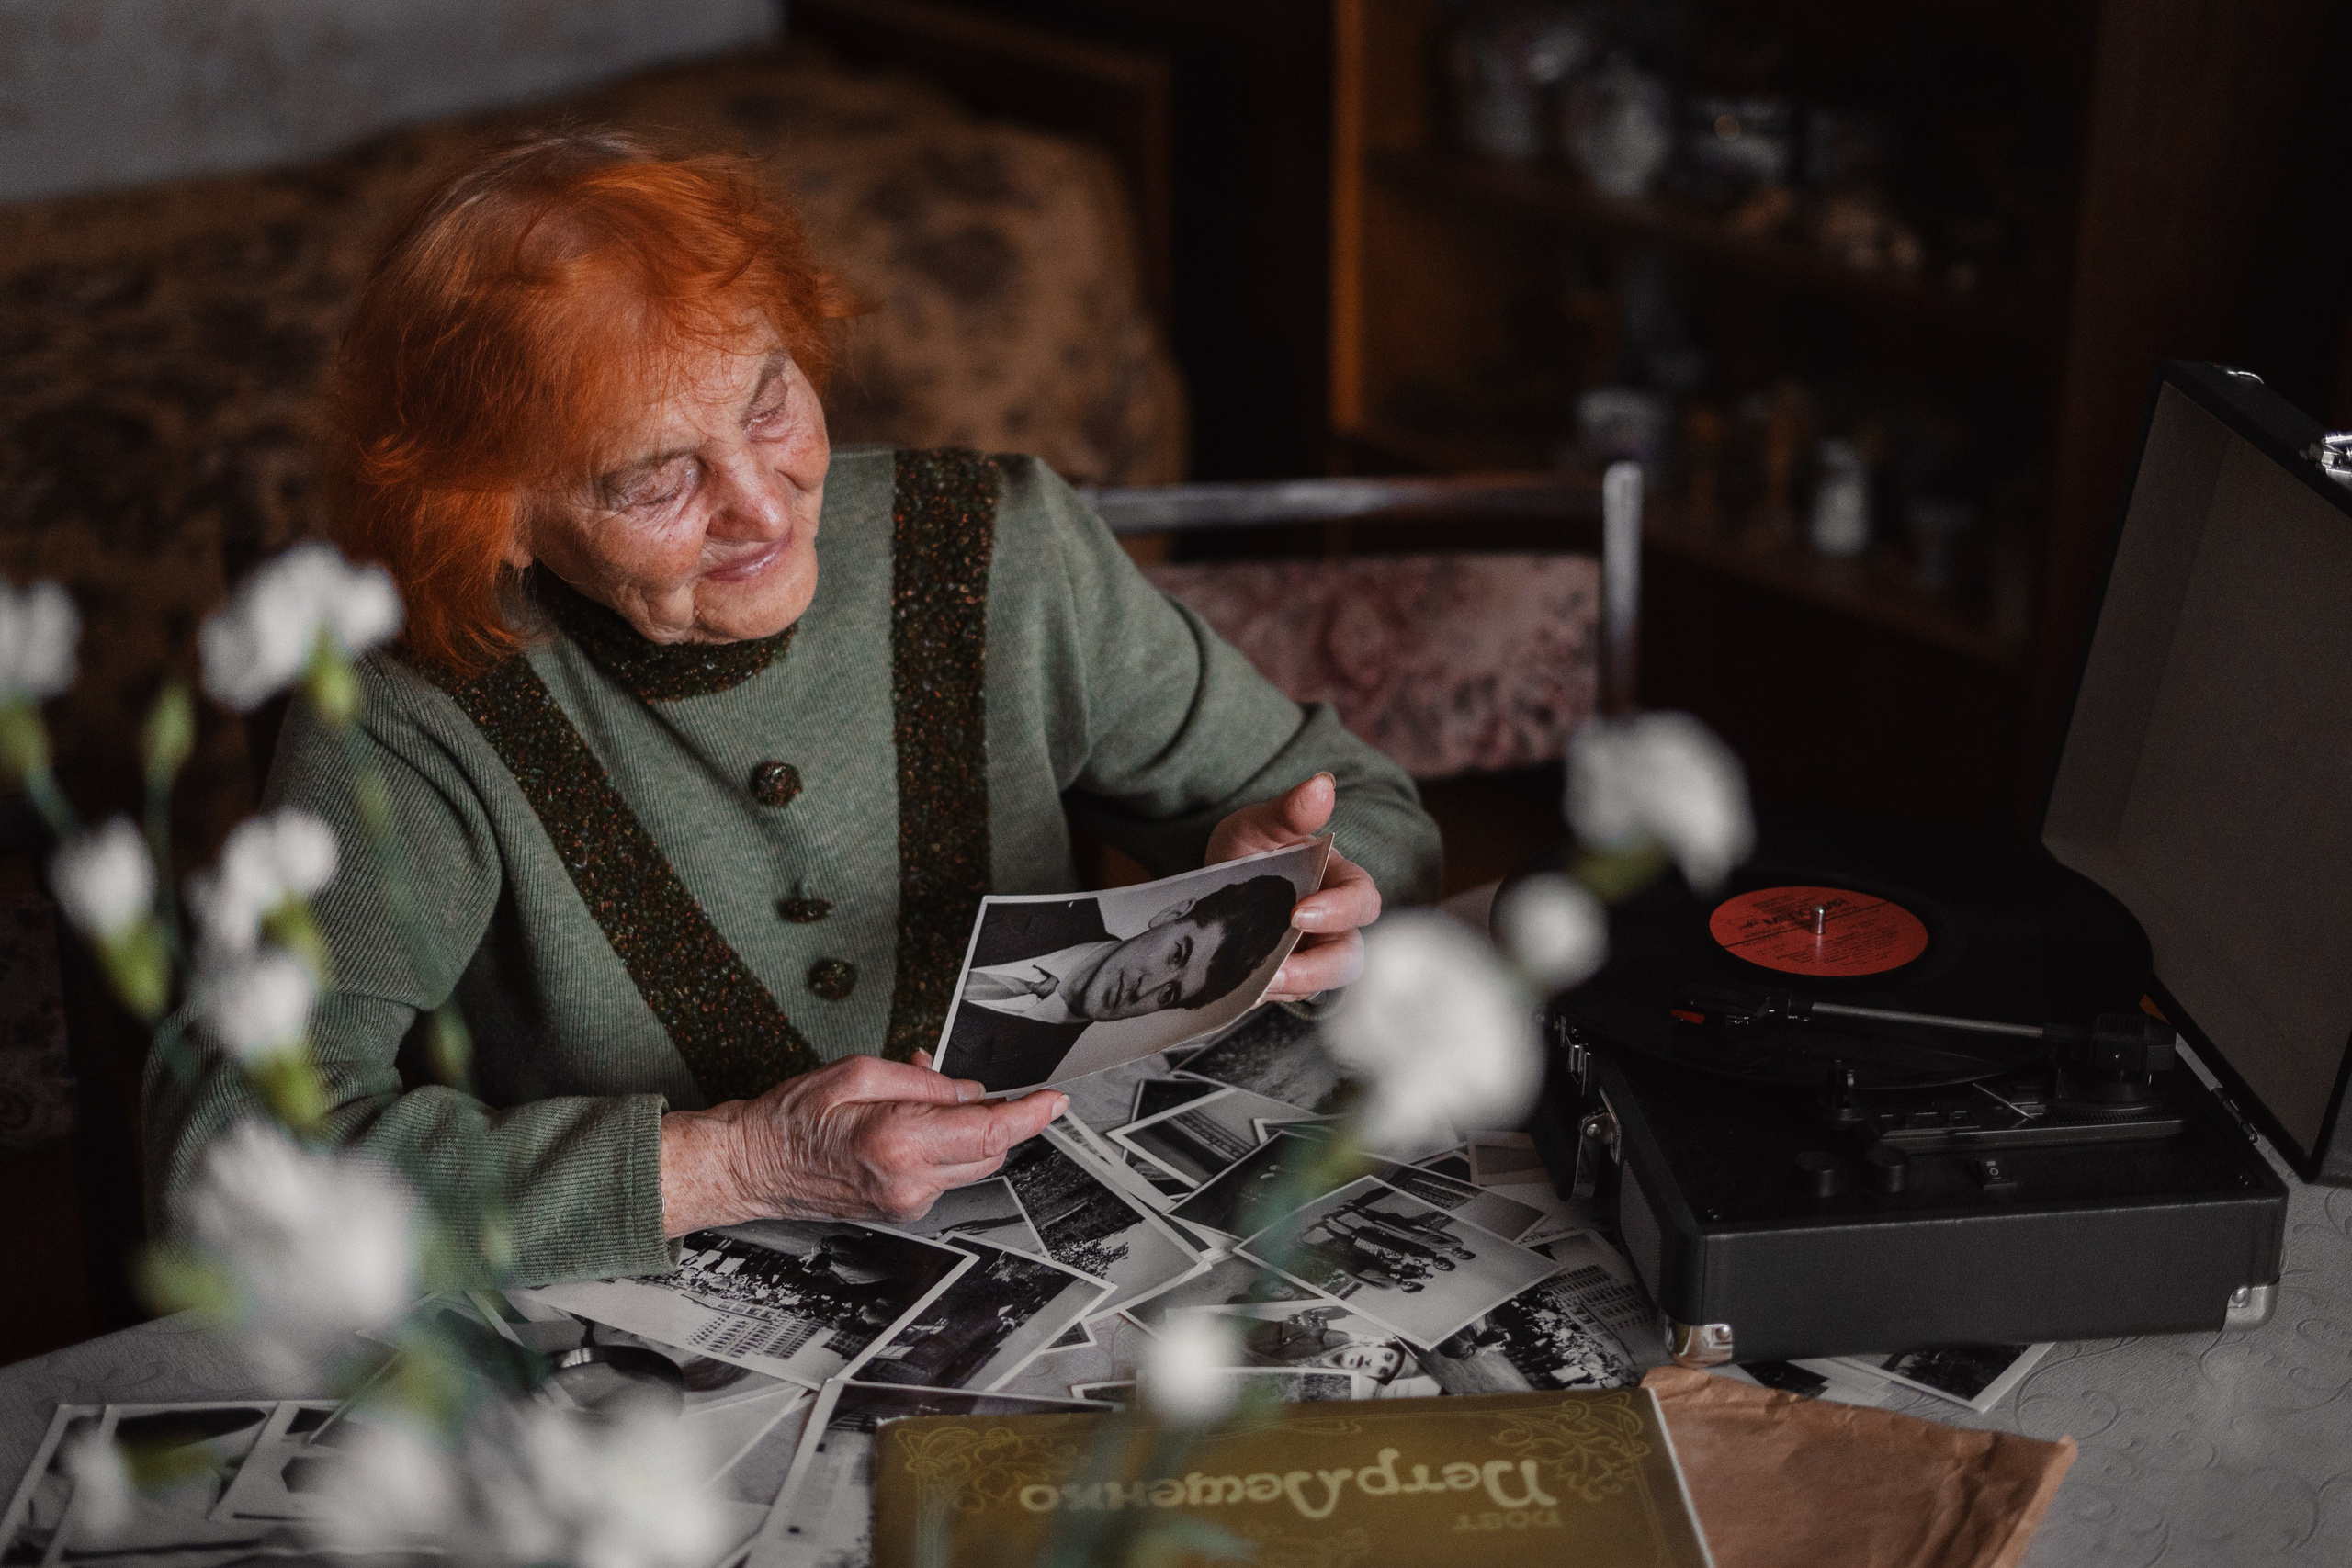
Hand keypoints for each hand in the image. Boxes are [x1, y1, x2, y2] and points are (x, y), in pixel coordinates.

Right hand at [659, 1052, 1064, 1234]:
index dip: (1031, 1114)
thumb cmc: (791, 1118)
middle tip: (960, 1081)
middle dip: (993, 1114)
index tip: (1056, 1101)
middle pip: (989, 1149)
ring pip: (970, 1163)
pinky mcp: (900, 1210)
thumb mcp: (856, 1072)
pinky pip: (943, 1173)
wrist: (751, 1168)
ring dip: (964, 1128)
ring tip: (917, 1096)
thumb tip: (967, 1089)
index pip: (989, 1129)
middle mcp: (910, 1182)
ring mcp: (906, 1203)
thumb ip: (921, 1080)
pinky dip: (941, 1144)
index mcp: (900, 1141)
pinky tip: (906, 1122)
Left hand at [1204, 772, 1381, 1001]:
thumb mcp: (1257, 826)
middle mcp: (1333, 922)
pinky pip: (1291, 994)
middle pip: (1351, 954)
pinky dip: (1271, 994)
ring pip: (1325, 983)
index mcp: (1337, 880)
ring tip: (1260, 986)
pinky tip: (1244, 989)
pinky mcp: (1289, 977)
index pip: (1361, 898)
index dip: (1339, 910)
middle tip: (1279, 969)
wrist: (1211, 883)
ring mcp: (1311, 953)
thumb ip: (1288, 812)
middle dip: (1320, 967)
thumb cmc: (1248, 849)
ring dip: (1295, 988)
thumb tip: (1321, 784)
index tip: (1298, 914)